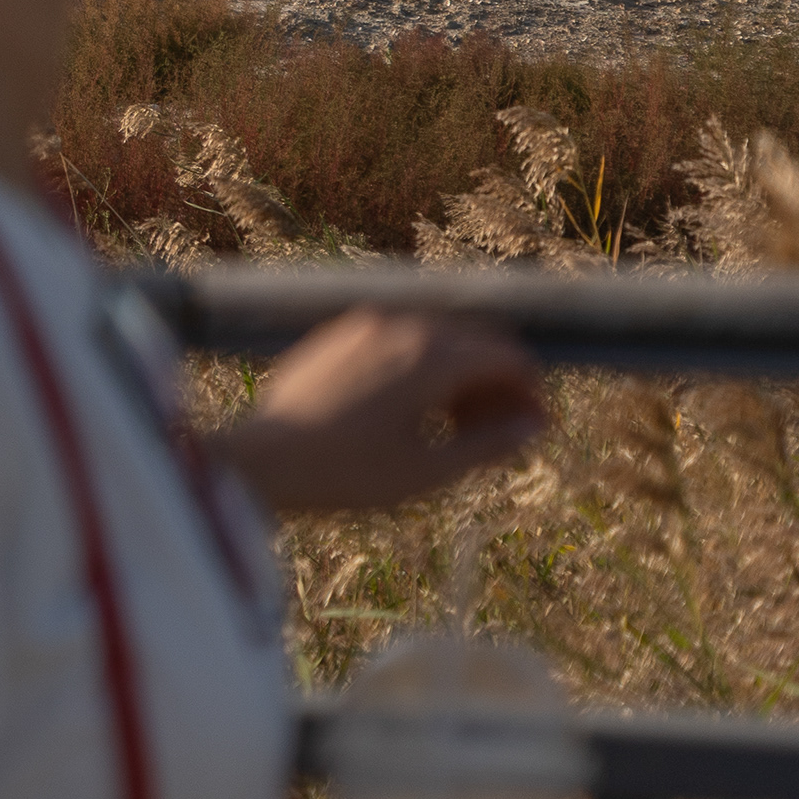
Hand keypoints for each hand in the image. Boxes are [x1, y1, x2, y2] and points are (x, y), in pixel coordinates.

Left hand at [205, 309, 546, 514]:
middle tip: (502, 430)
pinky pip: (396, 338)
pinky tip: (413, 411)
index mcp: (429, 356)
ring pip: (434, 336)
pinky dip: (420, 365)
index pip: (504, 355)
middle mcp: (399, 325)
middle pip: (472, 340)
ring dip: (459, 373)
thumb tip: (532, 428)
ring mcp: (363, 324)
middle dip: (496, 381)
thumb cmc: (346, 473)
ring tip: (457, 429)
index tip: (537, 426)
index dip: (529, 390)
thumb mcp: (427, 472)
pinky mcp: (335, 334)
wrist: (260, 460)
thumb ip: (487, 445)